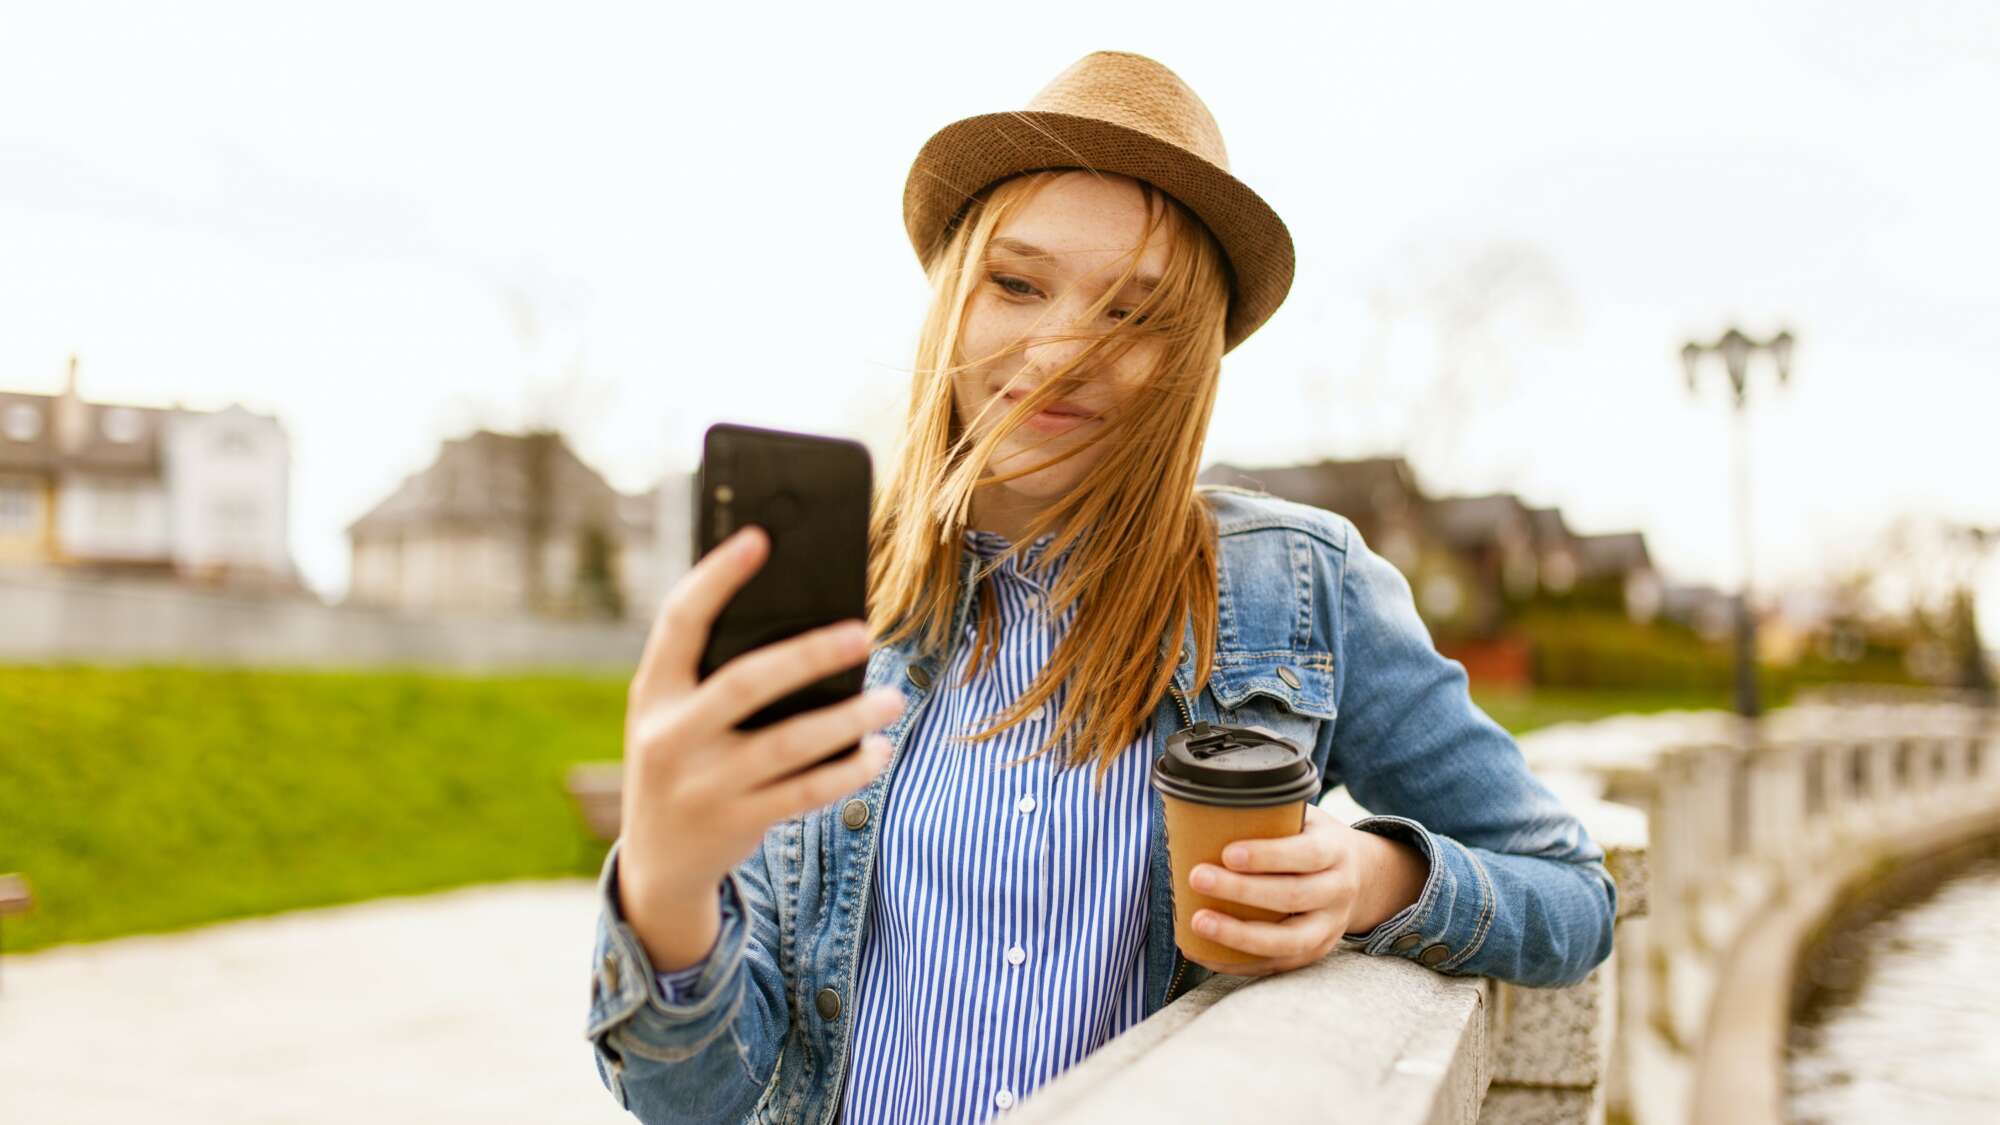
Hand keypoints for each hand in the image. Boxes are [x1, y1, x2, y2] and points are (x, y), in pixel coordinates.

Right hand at [617, 524, 905, 958]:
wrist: (658, 864)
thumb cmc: (685, 761)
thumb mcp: (675, 716)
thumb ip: (715, 673)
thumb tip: (806, 619)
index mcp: (654, 692)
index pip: (679, 620)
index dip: (717, 576)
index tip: (760, 537)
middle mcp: (670, 736)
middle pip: (746, 682)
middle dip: (809, 654)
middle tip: (864, 632)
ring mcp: (702, 785)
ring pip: (788, 744)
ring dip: (848, 718)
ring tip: (891, 698)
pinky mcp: (736, 824)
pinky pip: (805, 793)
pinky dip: (848, 769)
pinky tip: (879, 750)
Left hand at [1182, 803, 1429, 975]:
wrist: (1363, 878)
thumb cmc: (1315, 841)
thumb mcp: (1307, 819)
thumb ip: (1272, 814)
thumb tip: (1207, 807)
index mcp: (1335, 851)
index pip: (1306, 854)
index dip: (1268, 856)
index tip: (1227, 853)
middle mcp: (1338, 891)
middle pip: (1292, 896)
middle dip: (1241, 891)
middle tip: (1197, 878)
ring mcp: (1329, 927)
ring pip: (1287, 941)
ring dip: (1238, 935)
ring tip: (1197, 923)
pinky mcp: (1314, 952)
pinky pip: (1277, 965)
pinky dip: (1238, 963)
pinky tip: (1203, 952)